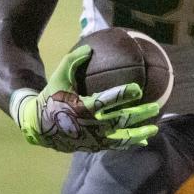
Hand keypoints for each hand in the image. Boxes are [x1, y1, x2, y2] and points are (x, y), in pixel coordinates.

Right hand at [12, 45, 159, 152]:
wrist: (39, 126)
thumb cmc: (52, 98)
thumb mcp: (58, 77)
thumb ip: (73, 61)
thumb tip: (89, 47)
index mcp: (80, 107)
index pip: (105, 101)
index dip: (122, 95)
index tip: (138, 89)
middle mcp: (89, 125)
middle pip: (118, 120)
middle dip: (138, 114)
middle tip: (154, 107)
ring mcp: (92, 138)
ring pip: (120, 137)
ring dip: (138, 133)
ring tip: (154, 129)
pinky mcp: (93, 146)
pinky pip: (115, 146)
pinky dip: (129, 144)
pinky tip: (143, 141)